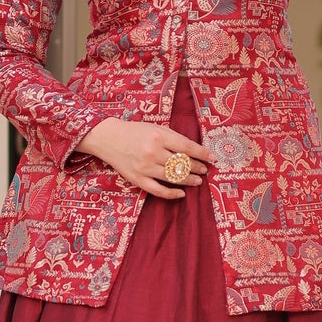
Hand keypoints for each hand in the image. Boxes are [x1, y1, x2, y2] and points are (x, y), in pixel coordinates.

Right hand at [75, 117, 216, 199]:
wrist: (108, 138)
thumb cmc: (135, 132)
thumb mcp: (156, 128)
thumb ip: (173, 137)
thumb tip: (194, 150)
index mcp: (159, 136)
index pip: (187, 147)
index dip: (202, 154)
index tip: (212, 158)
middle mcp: (153, 152)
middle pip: (182, 164)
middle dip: (197, 168)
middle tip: (204, 170)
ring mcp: (145, 168)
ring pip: (174, 178)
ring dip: (189, 180)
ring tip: (198, 181)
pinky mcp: (138, 180)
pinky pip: (158, 190)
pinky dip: (172, 194)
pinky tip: (181, 193)